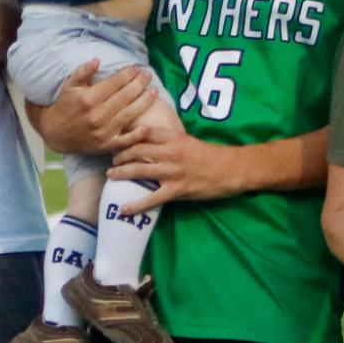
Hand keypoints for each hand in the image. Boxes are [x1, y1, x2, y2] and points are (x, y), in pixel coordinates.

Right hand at [28, 61, 159, 152]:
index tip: (137, 68)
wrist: (56, 132)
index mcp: (89, 98)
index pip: (115, 83)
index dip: (128, 74)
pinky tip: (149, 126)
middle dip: (139, 84)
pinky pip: (125, 140)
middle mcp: (97, 114)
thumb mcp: (70, 86)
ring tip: (154, 92)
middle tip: (149, 76)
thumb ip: (83, 71)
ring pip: (129, 114)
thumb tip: (98, 60)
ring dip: (144, 102)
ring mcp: (103, 131)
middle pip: (125, 97)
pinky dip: (137, 135)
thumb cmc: (65, 106)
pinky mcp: (106, 145)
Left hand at [107, 128, 246, 209]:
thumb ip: (170, 140)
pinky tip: (124, 209)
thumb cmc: (212, 155)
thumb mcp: (189, 141)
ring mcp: (173, 172)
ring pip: (139, 170)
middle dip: (119, 155)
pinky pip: (152, 198)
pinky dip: (136, 205)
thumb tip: (150, 141)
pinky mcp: (177, 190)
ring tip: (111, 176)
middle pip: (136, 150)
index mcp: (174, 138)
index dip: (127, 135)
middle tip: (112, 160)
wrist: (232, 170)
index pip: (143, 132)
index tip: (117, 139)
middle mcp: (170, 152)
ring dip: (121, 173)